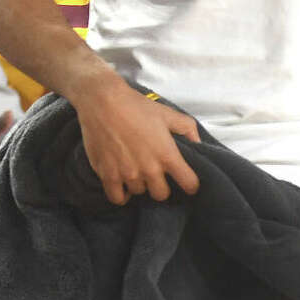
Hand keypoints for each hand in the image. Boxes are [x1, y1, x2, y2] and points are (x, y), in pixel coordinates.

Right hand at [67, 73, 200, 204]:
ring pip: (139, 193)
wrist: (102, 102)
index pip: (189, 184)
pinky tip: (122, 185)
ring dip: (139, 184)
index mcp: (167, 155)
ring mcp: (128, 174)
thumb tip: (197, 142)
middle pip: (162, 194)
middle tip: (155, 175)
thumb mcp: (167, 113)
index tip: (186, 181)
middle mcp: (149, 169)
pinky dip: (121, 195)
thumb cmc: (135, 106)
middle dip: (161, 186)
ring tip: (136, 172)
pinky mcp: (108, 175)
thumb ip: (187, 128)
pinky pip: (117, 198)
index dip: (190, 184)